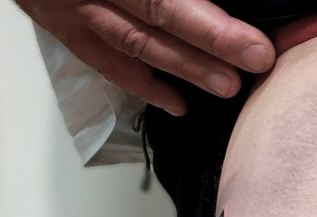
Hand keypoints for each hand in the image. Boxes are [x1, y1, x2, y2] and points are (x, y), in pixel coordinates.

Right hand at [18, 0, 275, 115]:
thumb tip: (213, 1)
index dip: (212, 26)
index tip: (256, 47)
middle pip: (156, 17)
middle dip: (210, 46)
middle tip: (255, 65)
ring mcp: (69, 8)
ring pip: (134, 45)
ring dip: (184, 69)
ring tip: (228, 88)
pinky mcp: (59, 25)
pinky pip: (106, 62)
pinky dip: (144, 85)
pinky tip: (178, 105)